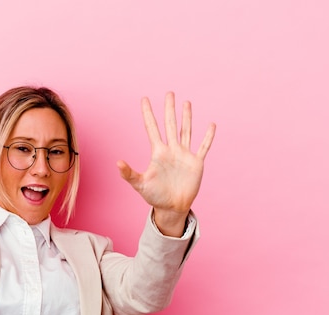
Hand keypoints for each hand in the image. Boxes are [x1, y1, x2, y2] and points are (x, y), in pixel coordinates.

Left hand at [117, 92, 214, 235]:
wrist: (172, 207)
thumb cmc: (154, 196)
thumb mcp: (140, 184)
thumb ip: (129, 174)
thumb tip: (117, 163)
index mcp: (158, 152)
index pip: (152, 128)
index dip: (148, 114)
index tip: (144, 99)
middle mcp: (171, 150)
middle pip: (170, 124)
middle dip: (169, 109)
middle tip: (169, 93)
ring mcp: (184, 155)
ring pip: (186, 131)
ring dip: (186, 117)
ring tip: (186, 102)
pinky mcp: (196, 163)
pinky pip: (203, 147)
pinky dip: (208, 136)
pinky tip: (211, 125)